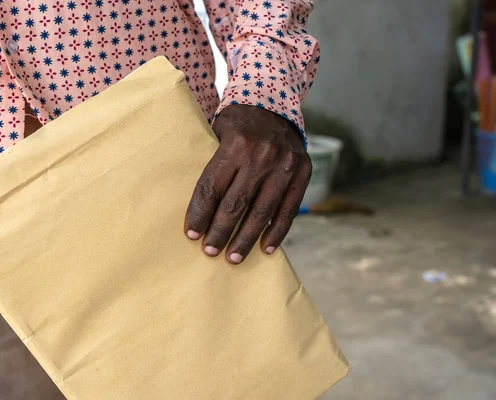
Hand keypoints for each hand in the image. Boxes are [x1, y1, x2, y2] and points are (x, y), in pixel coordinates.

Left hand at [184, 104, 311, 263]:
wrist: (275, 105)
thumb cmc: (238, 124)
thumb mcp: (218, 132)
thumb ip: (211, 165)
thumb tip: (197, 208)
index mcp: (234, 144)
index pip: (212, 188)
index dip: (200, 214)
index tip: (192, 235)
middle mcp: (260, 155)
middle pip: (235, 204)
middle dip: (221, 232)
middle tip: (211, 252)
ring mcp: (284, 165)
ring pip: (262, 212)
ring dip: (246, 239)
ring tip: (233, 258)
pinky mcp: (302, 172)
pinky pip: (289, 209)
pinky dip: (277, 232)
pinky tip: (265, 248)